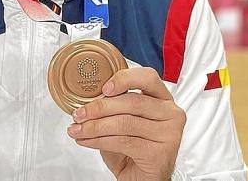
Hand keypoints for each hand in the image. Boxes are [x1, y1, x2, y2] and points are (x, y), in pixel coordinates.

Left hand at [66, 67, 185, 180]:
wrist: (143, 180)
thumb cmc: (133, 149)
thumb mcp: (124, 121)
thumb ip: (115, 106)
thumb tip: (88, 101)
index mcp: (163, 98)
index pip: (148, 77)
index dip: (125, 79)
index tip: (104, 88)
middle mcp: (171, 113)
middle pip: (132, 102)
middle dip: (100, 107)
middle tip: (79, 114)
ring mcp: (169, 134)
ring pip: (125, 123)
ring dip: (95, 126)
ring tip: (77, 130)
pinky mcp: (160, 153)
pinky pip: (123, 142)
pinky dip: (99, 141)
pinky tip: (86, 141)